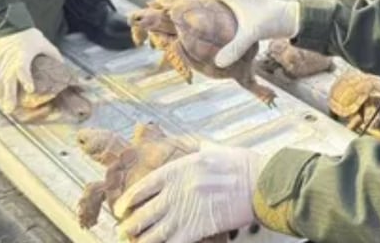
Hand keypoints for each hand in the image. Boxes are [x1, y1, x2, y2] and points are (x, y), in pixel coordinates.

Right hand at [0, 28, 62, 114]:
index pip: (23, 68)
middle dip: (9, 95)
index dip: (26, 79)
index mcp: (23, 54)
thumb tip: (64, 67)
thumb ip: (54, 55)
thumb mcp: (44, 43)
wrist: (8, 23)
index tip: (30, 89)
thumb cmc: (28, 35)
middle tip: (11, 109)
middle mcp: (9, 58)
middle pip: (7, 79)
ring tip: (3, 106)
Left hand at [114, 143, 265, 242]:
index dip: (128, 199)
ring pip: (154, 232)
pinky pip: (173, 242)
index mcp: (178, 169)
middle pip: (144, 212)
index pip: (144, 186)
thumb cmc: (239, 164)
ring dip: (140, 240)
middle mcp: (177, 191)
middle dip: (129, 225)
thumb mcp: (211, 150)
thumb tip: (191, 146)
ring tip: (132, 242)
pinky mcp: (198, 228)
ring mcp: (186, 211)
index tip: (120, 208)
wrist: (259, 182)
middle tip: (122, 231)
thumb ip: (195, 150)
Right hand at [156, 0, 298, 67]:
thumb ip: (235, 47)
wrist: (293, 18)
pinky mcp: (241, 8)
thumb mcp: (253, 33)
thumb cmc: (273, 20)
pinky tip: (201, 20)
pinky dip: (205, 7)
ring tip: (178, 7)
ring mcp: (237, 0)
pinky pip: (217, 4)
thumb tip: (219, 64)